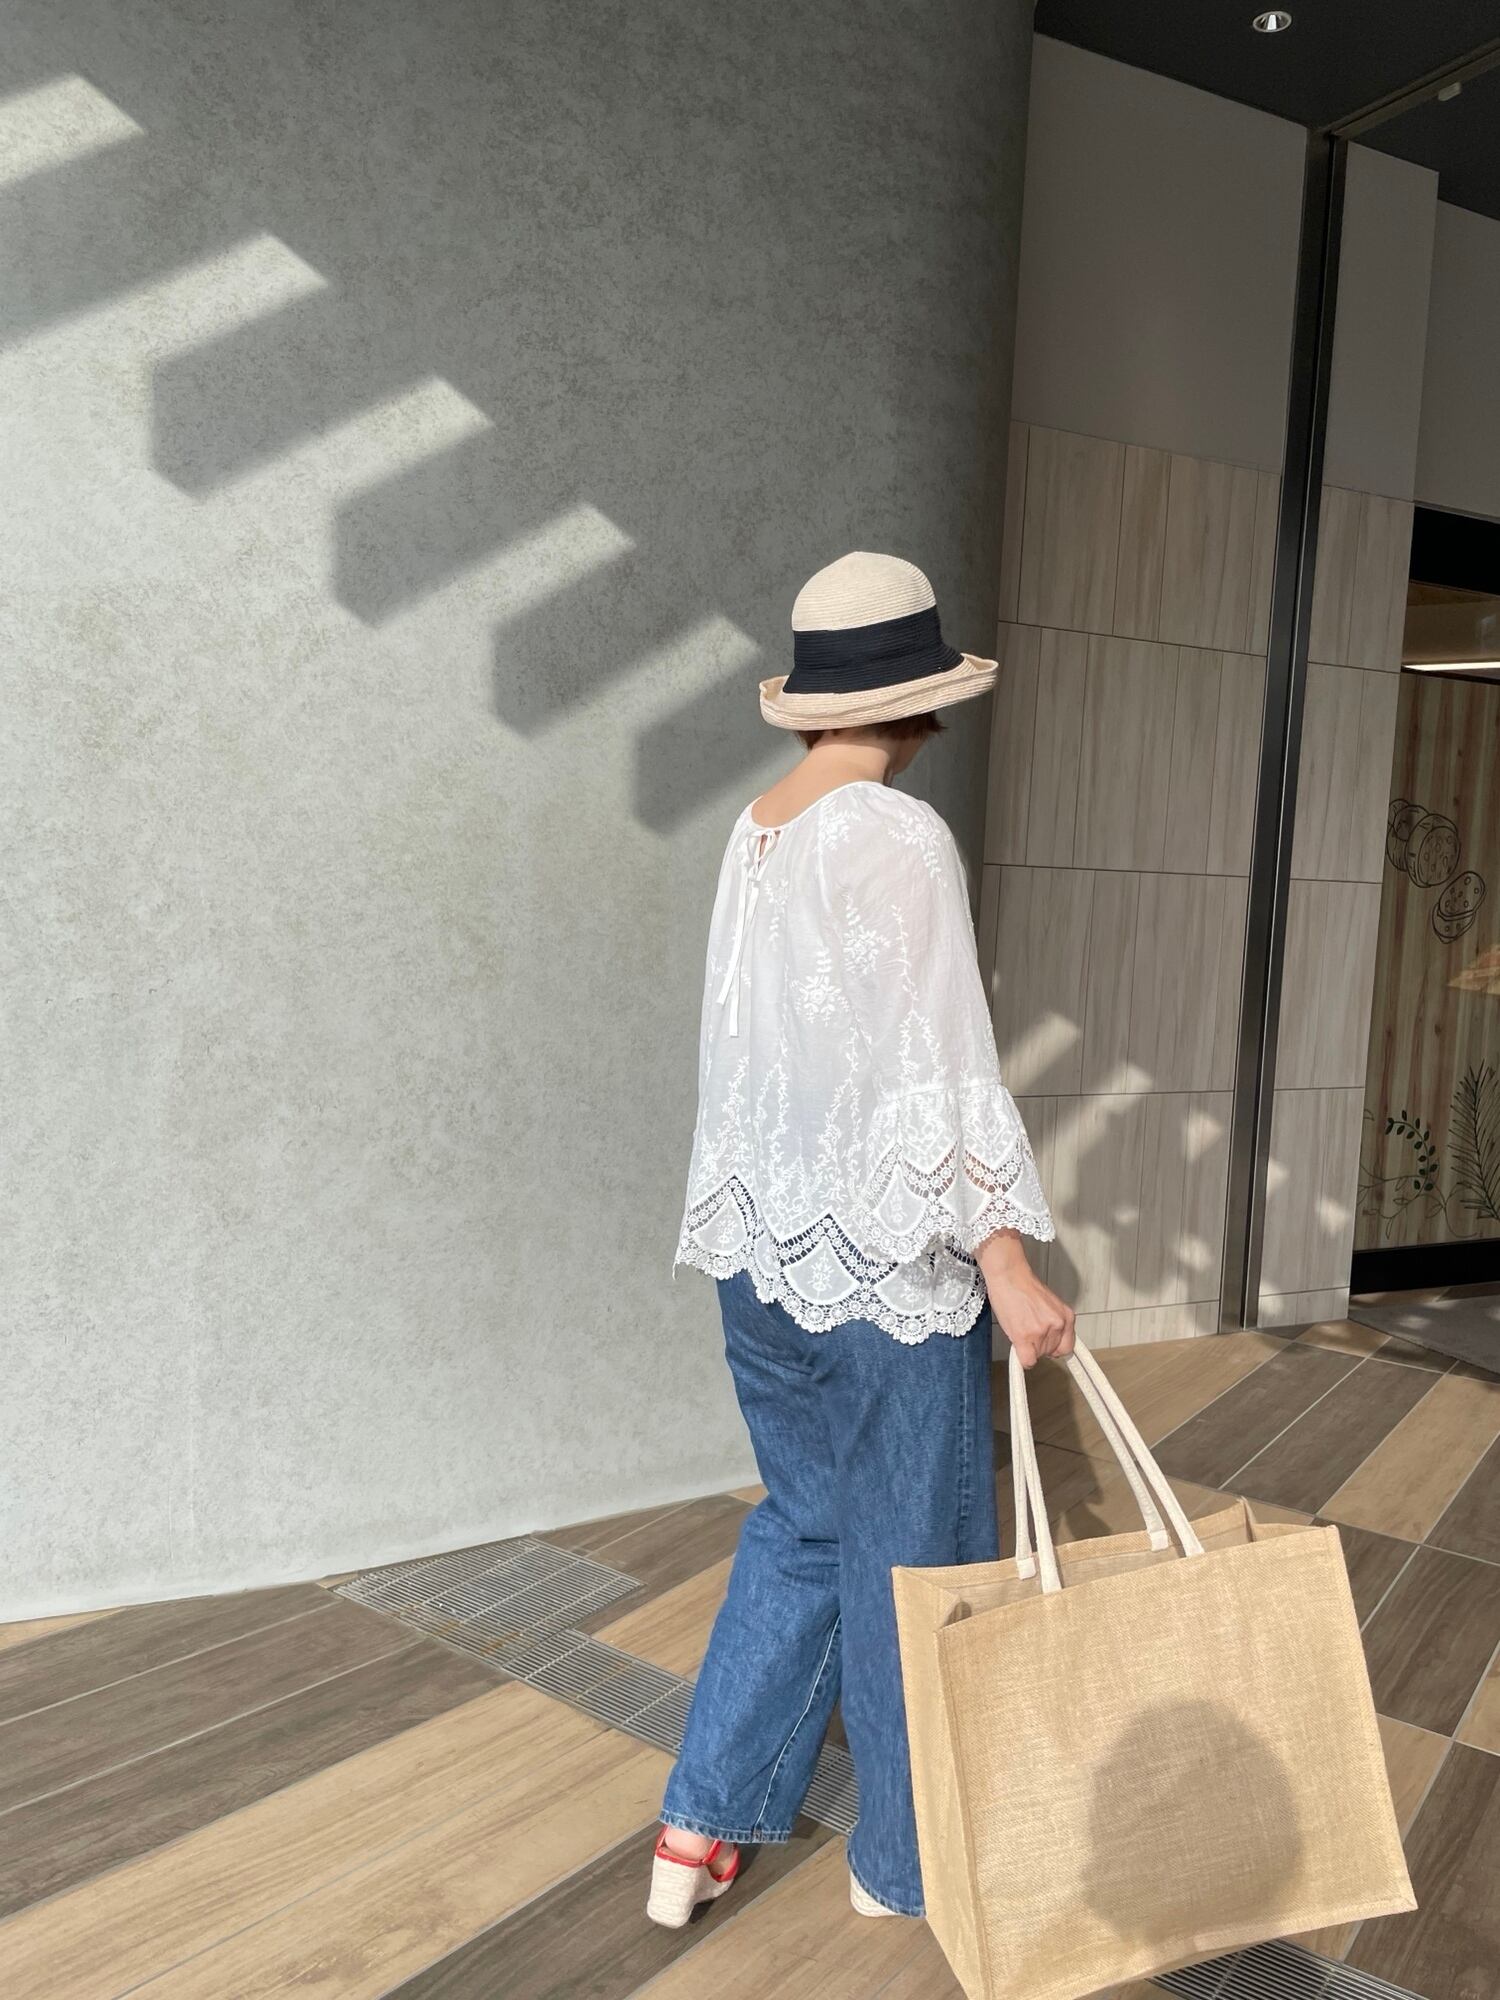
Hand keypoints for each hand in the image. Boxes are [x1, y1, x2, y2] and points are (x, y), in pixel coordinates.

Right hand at [974, 1229, 1074, 1367]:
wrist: (1009, 1275)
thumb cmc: (1023, 1286)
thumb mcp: (1049, 1306)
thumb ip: (1053, 1324)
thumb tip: (1050, 1343)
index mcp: (1066, 1317)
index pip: (1067, 1347)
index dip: (1054, 1347)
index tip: (1047, 1346)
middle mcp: (1057, 1325)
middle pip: (1050, 1352)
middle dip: (1038, 1345)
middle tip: (1027, 1328)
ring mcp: (1042, 1332)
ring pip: (1037, 1355)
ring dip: (1028, 1347)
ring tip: (1019, 1327)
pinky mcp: (1025, 1337)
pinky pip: (1028, 1361)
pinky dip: (1022, 1358)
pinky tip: (1017, 1346)